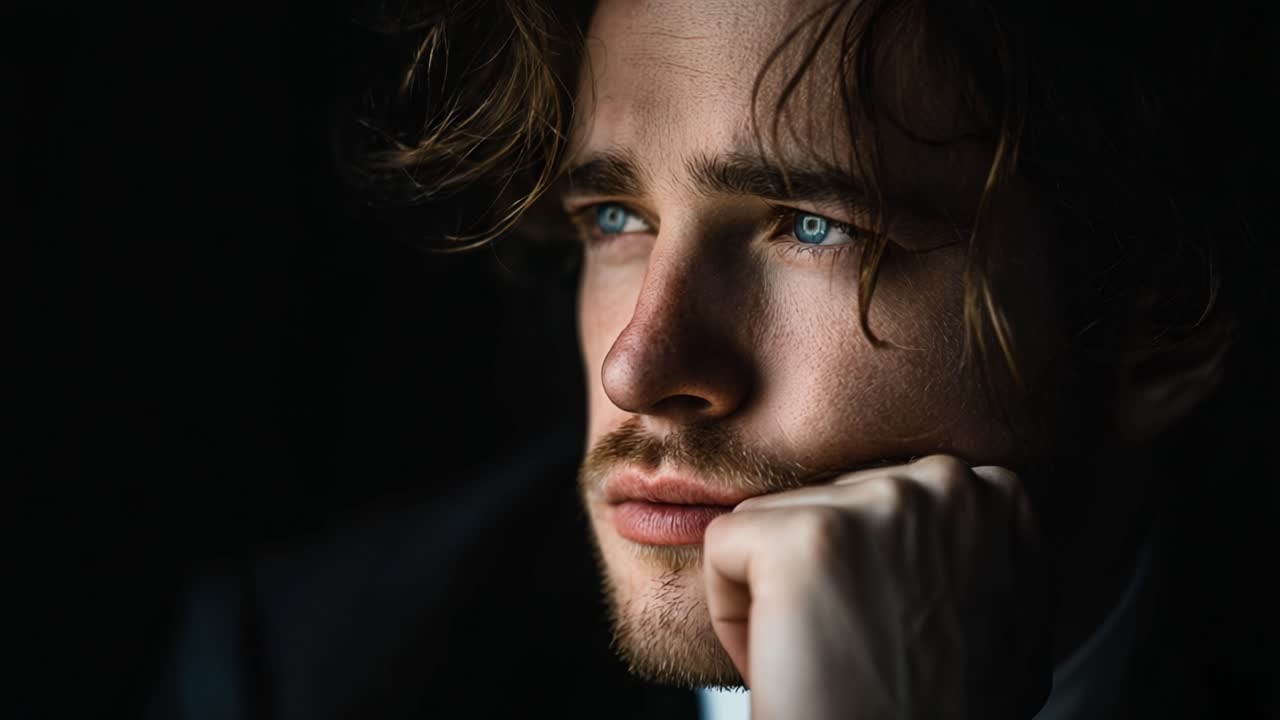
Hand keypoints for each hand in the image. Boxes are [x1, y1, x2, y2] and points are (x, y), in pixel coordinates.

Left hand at [702, 455, 1051, 719]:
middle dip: (824, 577)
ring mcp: (879, 503)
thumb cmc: (941, 715)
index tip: (898, 632)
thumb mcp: (1000, 618)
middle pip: (825, 500)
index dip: (873, 574)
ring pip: (772, 522)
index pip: (877, 496)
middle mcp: (947, 484)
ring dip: (779, 594)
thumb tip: (956, 509)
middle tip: (859, 652)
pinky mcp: (804, 538)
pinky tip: (788, 660)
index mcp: (998, 495)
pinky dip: (732, 613)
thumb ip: (975, 549)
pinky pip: (723, 545)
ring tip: (829, 660)